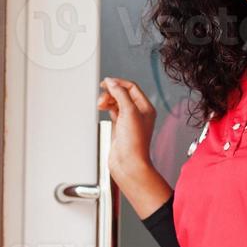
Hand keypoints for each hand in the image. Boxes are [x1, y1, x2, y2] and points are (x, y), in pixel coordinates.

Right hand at [97, 76, 170, 218]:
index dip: (118, 83)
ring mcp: (128, 121)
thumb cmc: (134, 143)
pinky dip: (106, 108)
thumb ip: (120, 94)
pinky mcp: (120, 128)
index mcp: (146, 108)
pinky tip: (102, 108)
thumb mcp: (128, 112)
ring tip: (101, 105)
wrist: (128, 163)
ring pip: (116, 103)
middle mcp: (138, 113)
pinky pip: (113, 112)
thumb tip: (112, 82)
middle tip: (103, 98)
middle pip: (122, 94)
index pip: (131, 87)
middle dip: (111, 93)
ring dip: (107, 100)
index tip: (106, 83)